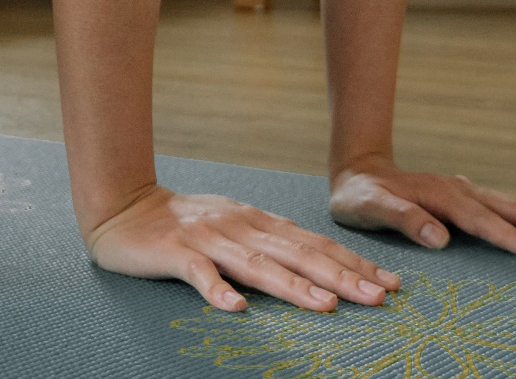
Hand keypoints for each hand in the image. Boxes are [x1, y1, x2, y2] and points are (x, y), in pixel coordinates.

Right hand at [85, 184, 399, 312]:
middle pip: (299, 255)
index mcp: (259, 222)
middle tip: (380, 297)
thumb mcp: (236, 224)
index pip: (316, 244)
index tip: (389, 282)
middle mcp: (241, 227)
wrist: (125, 206)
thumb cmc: (185, 223)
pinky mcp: (175, 254)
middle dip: (343, 277)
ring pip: (258, 266)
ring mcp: (209, 240)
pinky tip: (237, 309)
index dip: (354, 263)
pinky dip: (218, 291)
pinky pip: (199, 275)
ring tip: (328, 307)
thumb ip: (271, 241)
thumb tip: (317, 261)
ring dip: (295, 287)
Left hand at [329, 156, 515, 259]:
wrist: (358, 171)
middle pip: (515, 209)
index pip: (484, 221)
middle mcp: (462, 191)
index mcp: (442, 196)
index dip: (513, 238)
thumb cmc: (360, 196)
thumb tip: (439, 236)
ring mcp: (469, 192)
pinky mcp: (471, 199)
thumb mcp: (369, 208)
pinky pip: (511, 208)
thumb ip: (402, 218)